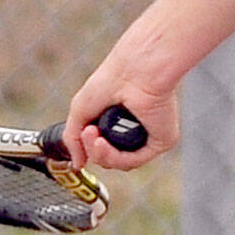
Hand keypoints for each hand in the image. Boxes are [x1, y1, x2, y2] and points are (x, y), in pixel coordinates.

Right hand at [61, 49, 179, 171]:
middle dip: (93, 151)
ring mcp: (149, 135)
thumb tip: (78, 164)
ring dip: (101, 155)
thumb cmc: (111, 78)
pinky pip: (135, 160)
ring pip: (121, 162)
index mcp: (120, 118)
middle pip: (110, 157)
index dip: (89, 146)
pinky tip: (104, 143)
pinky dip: (116, 157)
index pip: (103, 146)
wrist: (134, 69)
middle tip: (88, 133)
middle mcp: (136, 127)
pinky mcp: (161, 140)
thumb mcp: (80, 109)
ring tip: (95, 136)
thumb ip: (73, 139)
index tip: (83, 133)